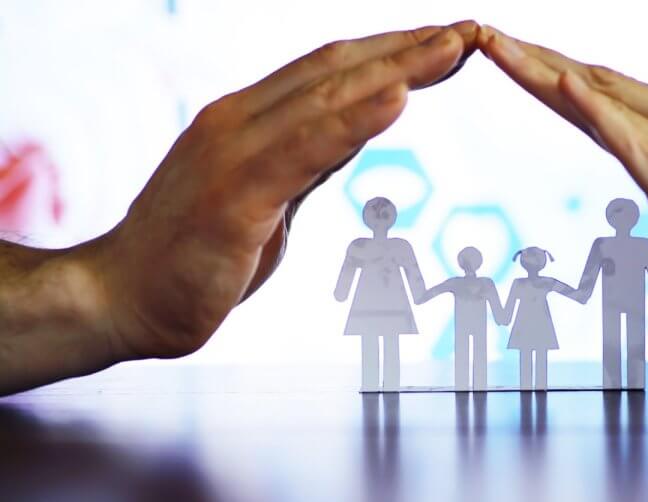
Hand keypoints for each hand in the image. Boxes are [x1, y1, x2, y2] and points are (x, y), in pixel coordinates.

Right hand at [86, 22, 478, 359]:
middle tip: (468, 31)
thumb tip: (351, 133)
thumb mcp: (262, 197)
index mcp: (245, 119)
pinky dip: (357, 121)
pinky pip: (307, 149)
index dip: (389, 51)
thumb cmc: (192, 255)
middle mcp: (239, 120)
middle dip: (408, 48)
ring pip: (328, 97)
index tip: (443, 43)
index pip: (328, 71)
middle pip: (337, 70)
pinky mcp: (235, 194)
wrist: (119, 299)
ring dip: (398, 68)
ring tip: (453, 47)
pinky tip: (401, 97)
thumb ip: (304, 161)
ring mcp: (234, 152)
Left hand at [477, 26, 647, 376]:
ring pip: (607, 102)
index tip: (518, 57)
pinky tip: (562, 82)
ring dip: (544, 71)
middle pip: (604, 86)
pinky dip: (595, 111)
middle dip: (539, 60)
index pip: (617, 94)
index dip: (561, 74)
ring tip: (497, 46)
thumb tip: (641, 164)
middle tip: (487, 37)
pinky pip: (633, 141)